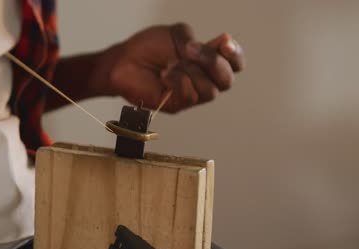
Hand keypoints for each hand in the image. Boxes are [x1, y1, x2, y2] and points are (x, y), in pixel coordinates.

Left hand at [99, 23, 244, 112]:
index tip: (224, 42)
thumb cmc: (147, 48)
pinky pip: (189, 96)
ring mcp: (190, 94)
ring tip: (170, 63)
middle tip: (191, 51)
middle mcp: (202, 79)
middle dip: (213, 63)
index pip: (234, 63)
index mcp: (206, 61)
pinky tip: (164, 75)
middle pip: (226, 80)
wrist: (123, 62)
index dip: (235, 54)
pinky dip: (177, 81)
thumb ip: (195, 41)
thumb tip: (209, 49)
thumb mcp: (175, 35)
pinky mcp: (177, 105)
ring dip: (190, 72)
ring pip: (209, 90)